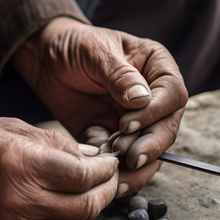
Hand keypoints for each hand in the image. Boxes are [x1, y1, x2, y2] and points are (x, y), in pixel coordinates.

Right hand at [0, 117, 118, 219]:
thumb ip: (62, 145)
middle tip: (112, 175)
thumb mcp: (20, 128)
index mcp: (20, 163)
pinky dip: (71, 218)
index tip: (112, 160)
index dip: (105, 169)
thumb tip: (96, 159)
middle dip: (107, 191)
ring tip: (96, 187)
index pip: (81, 176)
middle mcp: (17, 199)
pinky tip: (73, 200)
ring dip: (93, 207)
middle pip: (84, 207)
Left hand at [12, 17, 187, 197]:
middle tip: (129, 157)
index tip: (128, 124)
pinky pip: (121, 160)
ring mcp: (136, 120)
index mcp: (157, 68)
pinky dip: (115, 170)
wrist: (46, 59)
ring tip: (115, 171)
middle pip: (166, 127)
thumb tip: (142, 100)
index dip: (156, 113)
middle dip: (151, 146)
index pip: (173, 95)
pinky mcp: (113, 138)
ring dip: (136, 165)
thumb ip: (120, 75)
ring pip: (149, 149)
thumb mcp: (97, 52)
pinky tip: (101, 174)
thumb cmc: (76, 45)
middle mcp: (153, 97)